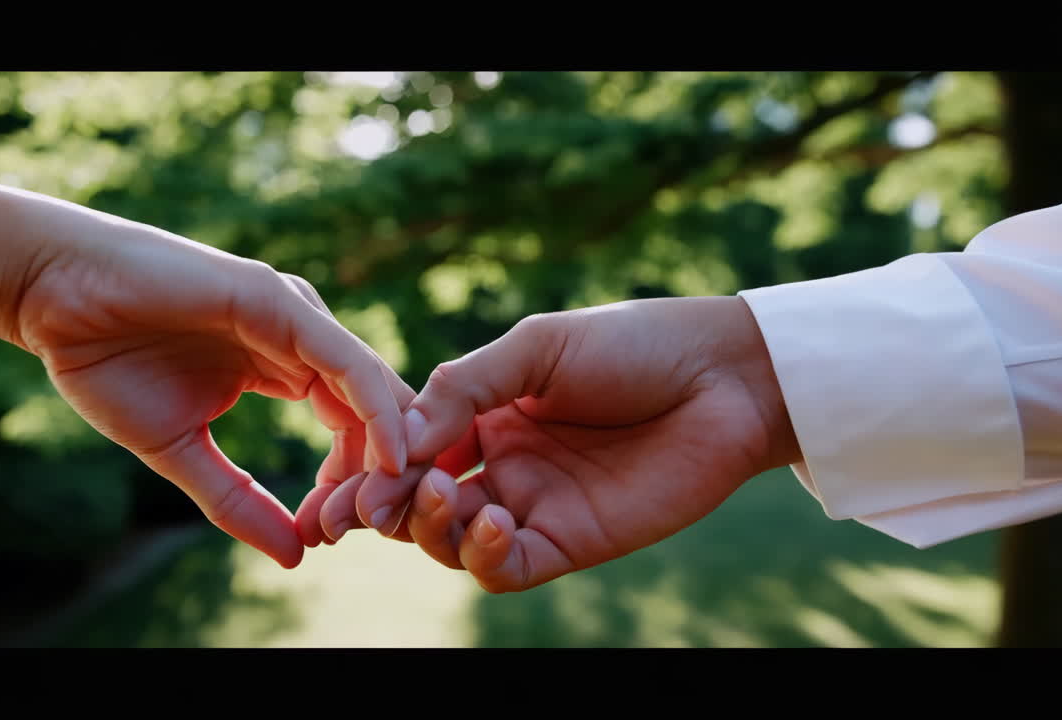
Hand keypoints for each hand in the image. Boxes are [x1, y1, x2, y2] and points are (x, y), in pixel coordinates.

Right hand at [0, 192, 410, 568]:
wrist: (52, 295)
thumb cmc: (107, 361)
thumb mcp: (180, 450)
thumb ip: (237, 500)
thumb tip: (294, 556)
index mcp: (287, 367)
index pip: (352, 430)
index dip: (353, 486)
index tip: (325, 536)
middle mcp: (303, 339)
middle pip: (376, 412)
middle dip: (379, 476)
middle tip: (361, 529)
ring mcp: (297, 317)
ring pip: (374, 389)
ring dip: (387, 454)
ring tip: (376, 506)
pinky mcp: (281, 303)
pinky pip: (350, 362)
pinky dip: (377, 410)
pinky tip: (388, 455)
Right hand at [321, 297, 799, 590]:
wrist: (723, 376)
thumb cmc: (633, 344)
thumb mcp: (536, 349)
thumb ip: (463, 388)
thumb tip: (395, 438)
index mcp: (485, 414)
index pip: (408, 450)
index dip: (369, 466)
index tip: (338, 475)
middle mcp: (501, 465)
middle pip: (417, 502)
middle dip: (380, 508)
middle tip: (356, 509)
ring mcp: (533, 506)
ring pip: (449, 541)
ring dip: (427, 526)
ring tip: (437, 494)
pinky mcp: (571, 542)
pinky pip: (505, 566)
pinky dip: (479, 554)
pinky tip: (487, 523)